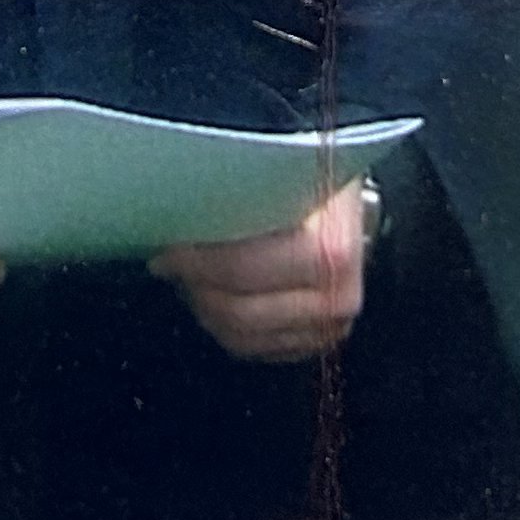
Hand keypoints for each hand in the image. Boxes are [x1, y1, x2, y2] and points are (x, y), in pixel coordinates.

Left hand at [152, 182, 371, 362]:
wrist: (352, 194)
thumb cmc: (317, 177)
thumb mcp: (286, 171)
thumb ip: (242, 192)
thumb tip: (178, 201)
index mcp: (330, 253)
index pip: (241, 270)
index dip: (196, 261)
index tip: (168, 249)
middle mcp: (337, 297)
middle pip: (239, 311)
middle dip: (198, 286)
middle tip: (172, 263)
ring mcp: (330, 326)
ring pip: (242, 337)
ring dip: (208, 307)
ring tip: (192, 276)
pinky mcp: (318, 341)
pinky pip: (255, 348)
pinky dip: (227, 326)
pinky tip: (217, 294)